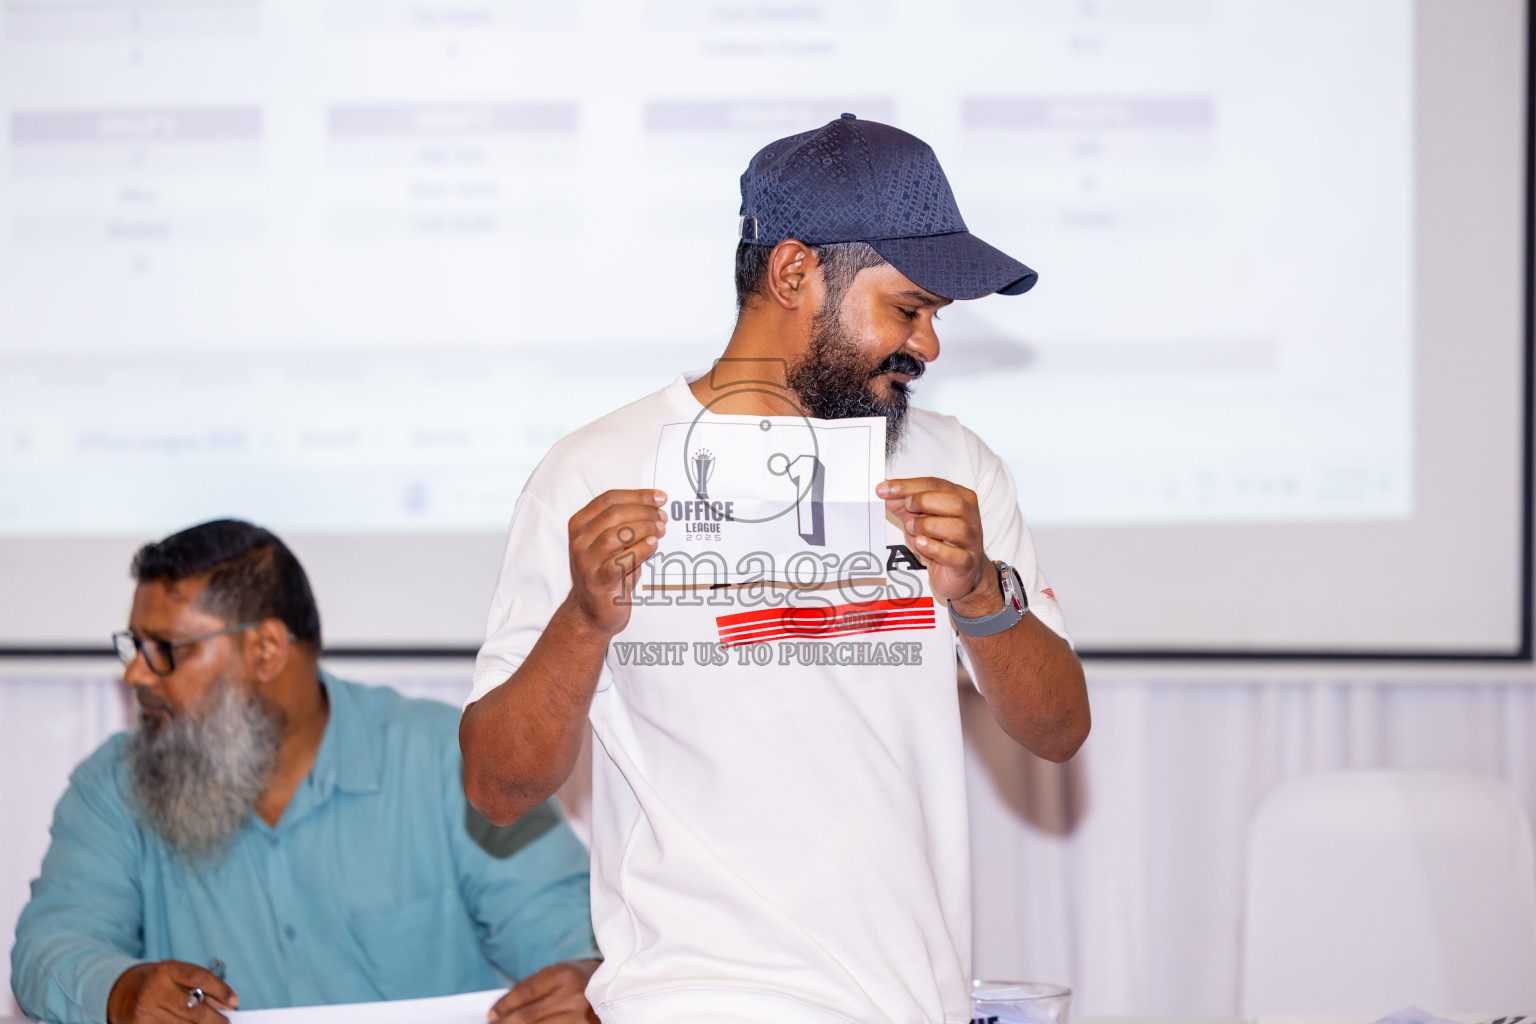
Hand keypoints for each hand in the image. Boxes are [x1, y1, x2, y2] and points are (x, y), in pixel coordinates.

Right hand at [107, 961, 236, 1023]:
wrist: (118, 991)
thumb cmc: (157, 982)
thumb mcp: (177, 975)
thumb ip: (201, 986)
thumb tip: (227, 1005)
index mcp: (166, 970)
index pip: (198, 978)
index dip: (220, 989)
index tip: (234, 1001)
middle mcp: (154, 989)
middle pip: (193, 1009)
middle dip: (214, 1019)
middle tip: (226, 1022)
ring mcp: (143, 1011)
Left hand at [488, 959, 599, 1023]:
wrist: (617, 988)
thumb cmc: (581, 980)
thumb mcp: (560, 973)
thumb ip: (533, 987)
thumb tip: (502, 1007)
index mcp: (564, 975)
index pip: (524, 992)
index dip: (504, 1005)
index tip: (492, 1013)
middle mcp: (573, 996)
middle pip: (528, 1015)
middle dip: (506, 1022)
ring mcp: (579, 1017)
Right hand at [567, 489, 667, 635]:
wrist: (592, 611)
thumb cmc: (607, 572)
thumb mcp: (613, 543)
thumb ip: (626, 524)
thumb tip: (657, 508)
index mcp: (580, 524)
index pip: (609, 499)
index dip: (637, 495)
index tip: (660, 497)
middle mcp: (579, 540)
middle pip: (613, 514)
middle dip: (643, 511)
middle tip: (663, 517)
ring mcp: (586, 561)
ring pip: (616, 534)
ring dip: (644, 528)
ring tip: (661, 530)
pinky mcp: (598, 581)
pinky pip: (621, 561)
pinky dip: (640, 550)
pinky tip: (653, 545)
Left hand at [877, 477, 998, 616]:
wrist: (959, 573)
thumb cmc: (942, 542)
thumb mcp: (920, 518)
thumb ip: (903, 505)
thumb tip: (885, 492)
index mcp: (961, 498)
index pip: (936, 484)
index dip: (907, 485)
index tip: (884, 489)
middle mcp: (970, 517)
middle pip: (954, 502)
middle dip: (924, 501)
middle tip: (906, 507)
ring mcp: (971, 541)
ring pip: (957, 528)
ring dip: (928, 526)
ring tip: (912, 529)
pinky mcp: (966, 563)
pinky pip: (956, 555)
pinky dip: (935, 548)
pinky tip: (921, 544)